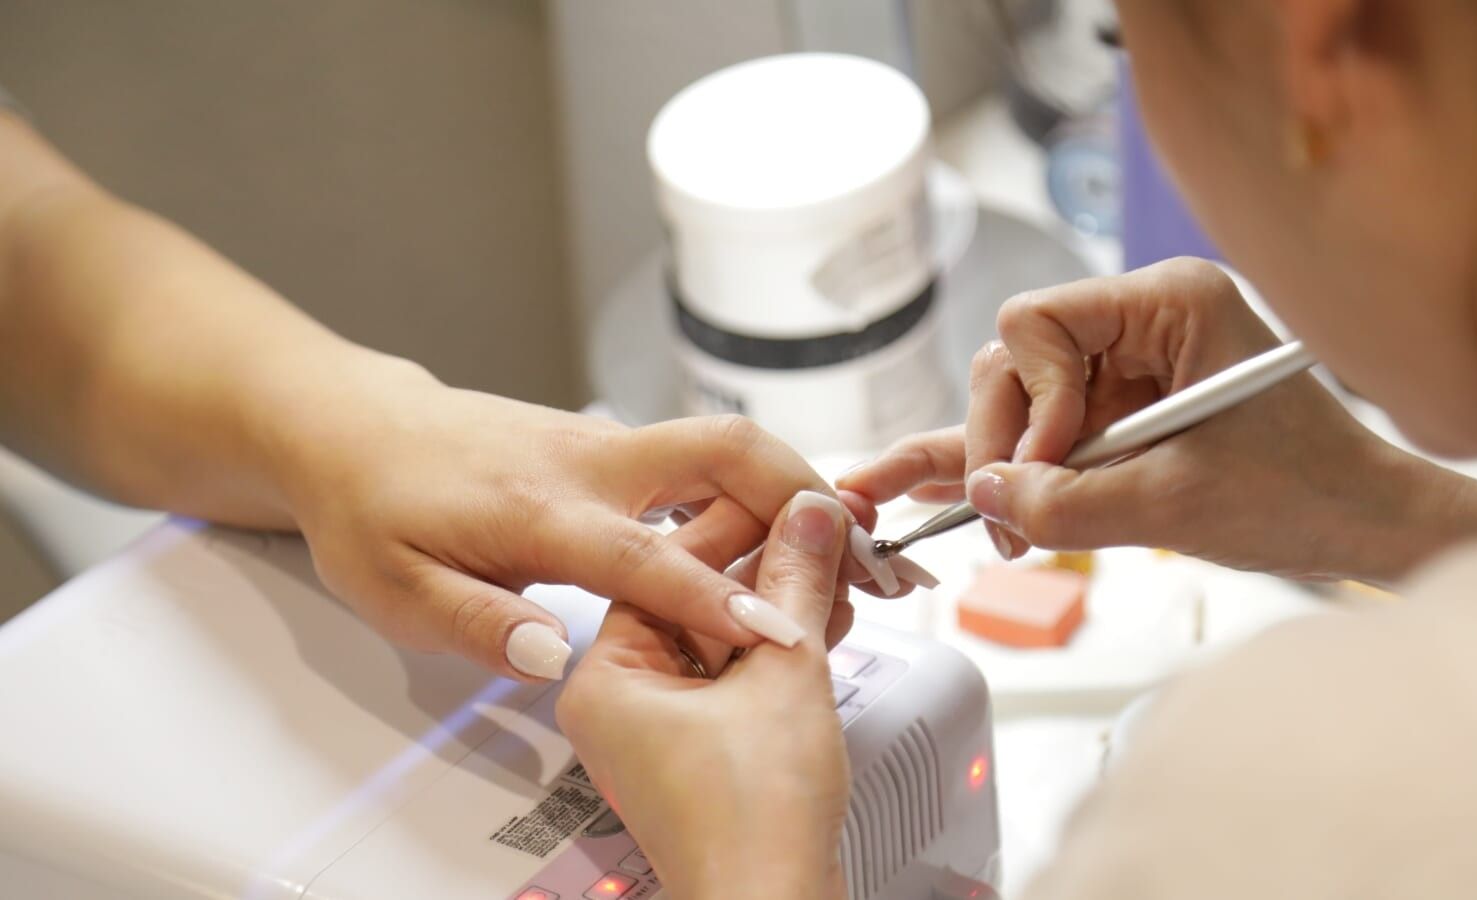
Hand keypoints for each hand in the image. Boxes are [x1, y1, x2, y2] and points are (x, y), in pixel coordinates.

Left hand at [272, 367, 908, 680]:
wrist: (355, 428)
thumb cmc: (374, 510)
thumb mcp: (395, 589)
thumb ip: (478, 624)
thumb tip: (557, 654)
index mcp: (539, 508)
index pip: (646, 556)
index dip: (717, 598)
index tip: (782, 632)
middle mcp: (589, 462)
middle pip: (723, 449)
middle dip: (804, 492)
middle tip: (866, 553)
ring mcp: (607, 444)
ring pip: (724, 445)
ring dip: (795, 488)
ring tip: (852, 550)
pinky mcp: (613, 445)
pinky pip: (703, 458)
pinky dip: (758, 489)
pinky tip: (784, 533)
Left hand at [557, 490, 850, 898]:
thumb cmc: (750, 819)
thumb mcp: (784, 671)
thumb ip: (795, 581)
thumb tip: (809, 516)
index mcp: (605, 676)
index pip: (664, 566)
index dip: (738, 524)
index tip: (787, 498)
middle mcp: (620, 700)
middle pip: (694, 599)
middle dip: (767, 568)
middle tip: (821, 532)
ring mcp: (659, 729)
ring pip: (721, 638)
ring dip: (781, 606)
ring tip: (836, 571)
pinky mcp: (699, 752)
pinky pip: (734, 676)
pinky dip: (777, 650)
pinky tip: (825, 618)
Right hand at [840, 258, 1476, 582]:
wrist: (1368, 526)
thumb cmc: (1303, 497)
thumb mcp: (1174, 505)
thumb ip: (1067, 502)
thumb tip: (983, 493)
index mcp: (1169, 302)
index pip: (1037, 322)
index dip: (1027, 399)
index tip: (1050, 467)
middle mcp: (1142, 319)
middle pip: (1017, 360)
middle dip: (1004, 441)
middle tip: (1007, 519)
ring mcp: (1130, 364)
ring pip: (1022, 400)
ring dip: (1006, 465)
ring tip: (1000, 533)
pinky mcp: (1125, 410)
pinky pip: (1049, 431)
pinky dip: (1015, 466)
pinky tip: (942, 490)